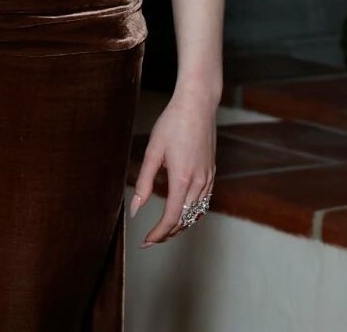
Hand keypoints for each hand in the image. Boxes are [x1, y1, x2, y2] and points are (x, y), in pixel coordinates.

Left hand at [129, 87, 216, 245]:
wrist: (198, 105)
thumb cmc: (172, 123)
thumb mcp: (153, 151)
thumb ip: (143, 181)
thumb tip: (135, 209)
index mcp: (182, 179)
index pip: (171, 218)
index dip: (158, 234)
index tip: (145, 241)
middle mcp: (199, 183)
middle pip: (184, 220)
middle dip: (167, 233)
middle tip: (150, 239)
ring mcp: (208, 179)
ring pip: (196, 214)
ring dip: (180, 225)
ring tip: (163, 229)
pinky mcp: (212, 173)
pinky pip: (203, 202)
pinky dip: (192, 213)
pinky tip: (181, 211)